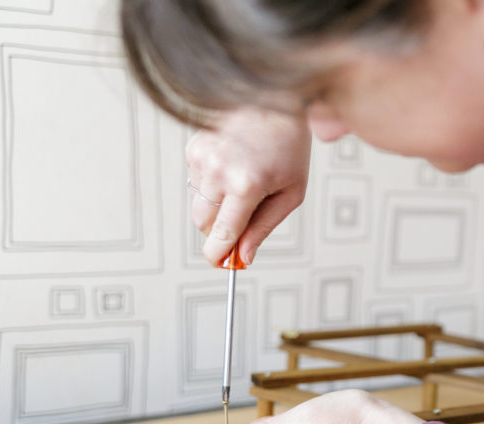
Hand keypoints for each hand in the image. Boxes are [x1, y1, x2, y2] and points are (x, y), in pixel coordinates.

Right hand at [186, 107, 311, 265]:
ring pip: (198, 204)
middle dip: (219, 231)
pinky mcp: (193, 148)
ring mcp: (202, 157)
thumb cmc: (289, 148)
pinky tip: (233, 165)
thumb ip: (264, 227)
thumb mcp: (290, 193)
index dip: (219, 255)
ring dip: (217, 206)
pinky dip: (212, 184)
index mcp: (246, 184)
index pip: (221, 234)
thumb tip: (243, 257)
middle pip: (203, 224)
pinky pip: (196, 183)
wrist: (275, 100)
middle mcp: (218, 170)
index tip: (221, 263)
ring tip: (245, 183)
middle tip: (242, 224)